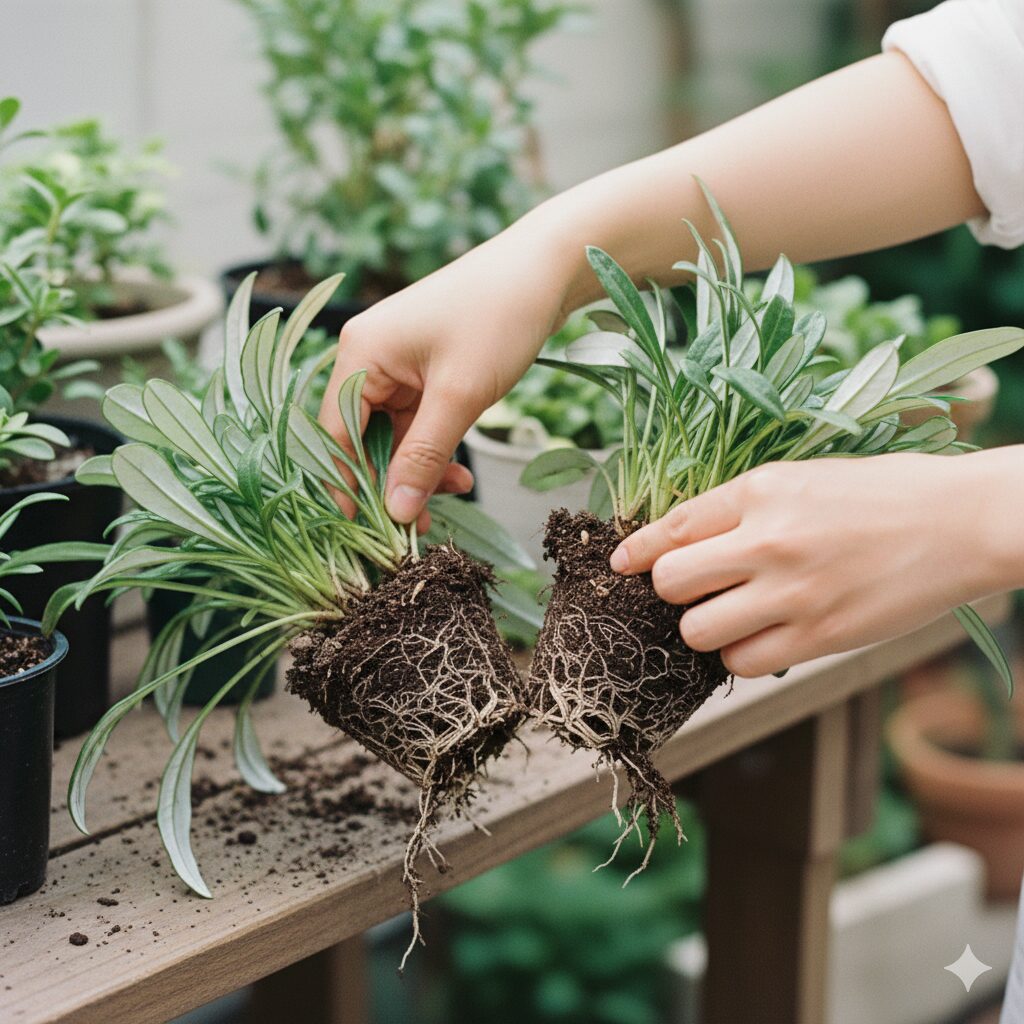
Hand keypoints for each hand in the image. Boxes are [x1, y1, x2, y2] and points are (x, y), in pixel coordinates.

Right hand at [320, 217, 576, 522]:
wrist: (548, 267)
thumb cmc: (499, 318)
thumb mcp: (460, 395)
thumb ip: (423, 456)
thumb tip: (396, 512)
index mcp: (361, 353)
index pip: (335, 434)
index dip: (348, 485)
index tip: (369, 531)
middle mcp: (369, 356)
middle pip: (361, 438)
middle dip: (391, 482)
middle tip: (419, 527)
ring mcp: (397, 362)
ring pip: (394, 435)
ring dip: (420, 469)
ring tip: (457, 493)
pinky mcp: (425, 369)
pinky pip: (418, 421)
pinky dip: (436, 448)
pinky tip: (460, 474)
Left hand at [609, 453, 1008, 677]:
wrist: (964, 521)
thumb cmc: (886, 493)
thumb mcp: (805, 476)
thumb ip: (743, 505)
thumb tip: (685, 536)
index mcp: (762, 489)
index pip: (672, 525)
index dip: (636, 549)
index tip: (620, 564)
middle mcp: (768, 539)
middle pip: (670, 582)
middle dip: (670, 589)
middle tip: (692, 588)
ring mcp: (793, 592)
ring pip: (696, 629)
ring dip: (702, 626)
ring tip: (729, 614)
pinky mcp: (821, 637)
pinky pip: (743, 661)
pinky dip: (740, 653)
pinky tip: (760, 636)